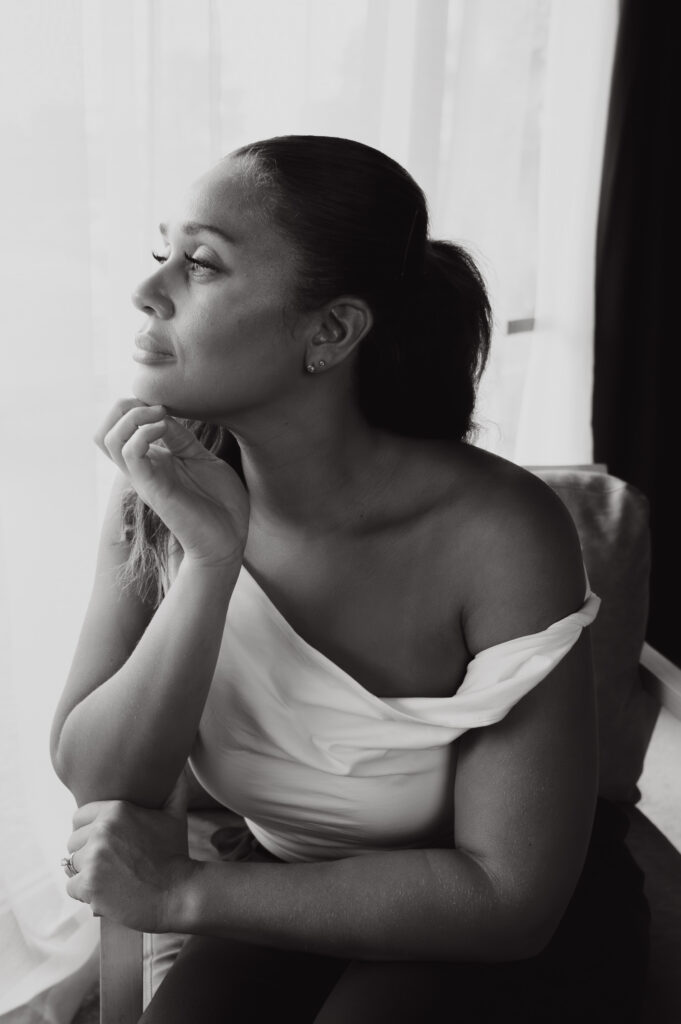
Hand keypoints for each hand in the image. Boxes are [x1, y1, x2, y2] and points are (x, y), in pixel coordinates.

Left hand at [65, 767, 195, 931]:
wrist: (179, 892)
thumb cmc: (175, 854)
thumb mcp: (175, 816)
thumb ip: (173, 789)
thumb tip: (178, 771)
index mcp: (116, 810)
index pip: (79, 817)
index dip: (89, 831)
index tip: (104, 842)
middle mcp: (101, 831)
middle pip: (73, 842)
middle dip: (87, 853)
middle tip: (110, 863)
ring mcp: (93, 859)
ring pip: (72, 865)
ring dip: (87, 873)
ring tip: (110, 878)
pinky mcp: (89, 885)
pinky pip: (72, 887)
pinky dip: (86, 893)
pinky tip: (107, 892)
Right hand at [95, 399, 248, 568]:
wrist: (228, 541)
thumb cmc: (220, 504)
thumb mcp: (201, 458)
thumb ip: (181, 438)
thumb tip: (163, 414)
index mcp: (153, 461)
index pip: (119, 429)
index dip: (134, 405)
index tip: (166, 403)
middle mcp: (142, 469)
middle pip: (104, 433)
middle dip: (123, 408)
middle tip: (155, 406)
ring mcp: (144, 479)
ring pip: (109, 440)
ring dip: (131, 417)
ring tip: (160, 416)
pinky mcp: (154, 489)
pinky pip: (130, 455)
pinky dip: (143, 434)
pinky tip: (165, 429)